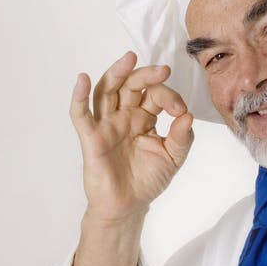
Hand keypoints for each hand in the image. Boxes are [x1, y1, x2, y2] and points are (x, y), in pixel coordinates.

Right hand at [69, 51, 194, 221]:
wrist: (128, 206)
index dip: (169, 97)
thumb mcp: (173, 158)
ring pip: (107, 91)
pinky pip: (81, 114)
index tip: (180, 111)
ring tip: (128, 59)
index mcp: (144, 118)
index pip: (155, 95)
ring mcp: (107, 124)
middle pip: (131, 85)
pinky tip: (83, 79)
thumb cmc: (147, 180)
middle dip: (146, 75)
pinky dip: (79, 96)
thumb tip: (188, 116)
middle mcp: (124, 116)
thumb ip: (182, 138)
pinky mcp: (92, 137)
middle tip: (162, 70)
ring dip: (116, 73)